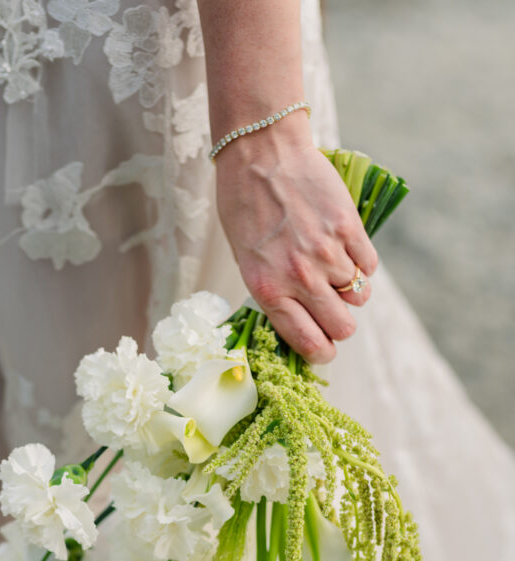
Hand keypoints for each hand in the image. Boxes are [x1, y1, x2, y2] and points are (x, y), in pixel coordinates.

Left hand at [215, 123, 378, 362]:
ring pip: (359, 296)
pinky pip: (369, 265)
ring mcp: (327, 253)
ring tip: (332, 267)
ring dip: (350, 288)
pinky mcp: (348, 228)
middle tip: (332, 308)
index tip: (325, 348)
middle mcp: (300, 278)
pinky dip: (361, 263)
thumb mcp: (247, 261)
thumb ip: (276, 295)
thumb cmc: (244, 208)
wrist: (261, 153)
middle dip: (340, 324)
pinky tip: (344, 248)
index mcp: (269, 291)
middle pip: (342, 327)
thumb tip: (305, 325)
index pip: (310, 343)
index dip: (322, 352)